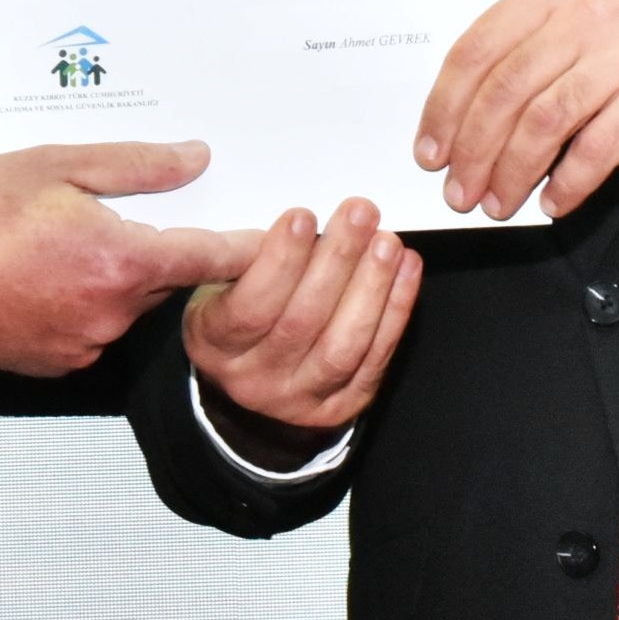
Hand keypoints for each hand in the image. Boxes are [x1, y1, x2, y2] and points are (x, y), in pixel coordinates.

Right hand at [0, 142, 259, 376]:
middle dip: (158, 247)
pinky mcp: (55, 364)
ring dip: (117, 274)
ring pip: (129, 304)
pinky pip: (93, 327)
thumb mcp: (57, 163)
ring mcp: (83, 345)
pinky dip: (85, 301)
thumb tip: (195, 160)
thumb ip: (137, 166)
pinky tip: (46, 272)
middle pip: (167, 279)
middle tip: (122, 210)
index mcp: (120, 261)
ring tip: (66, 236)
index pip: (211, 257)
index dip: (251, 246)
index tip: (286, 238)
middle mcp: (110, 315)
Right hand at [184, 199, 421, 462]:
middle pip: (303, 322)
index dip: (280, 261)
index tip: (304, 218)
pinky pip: (374, 359)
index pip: (250, 307)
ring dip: (372, 286)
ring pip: (343, 345)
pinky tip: (404, 270)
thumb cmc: (236, 310)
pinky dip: (395, 310)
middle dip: (337, 260)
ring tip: (387, 243)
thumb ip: (250, 257)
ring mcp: (298, 399)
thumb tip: (303, 222)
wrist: (249, 375)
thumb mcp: (222, 282)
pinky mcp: (339, 405)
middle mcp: (253, 380)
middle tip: (359, 214)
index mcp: (214, 343)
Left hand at [416, 0, 618, 222]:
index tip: (430, 148)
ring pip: (543, 122)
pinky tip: (553, 203)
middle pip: (506, 89)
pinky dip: (567, 184)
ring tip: (496, 202)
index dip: (446, 104)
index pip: (480, 46)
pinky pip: (593, 151)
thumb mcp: (578, 25)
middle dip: (473, 148)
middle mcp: (589, 13)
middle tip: (458, 189)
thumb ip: (524, 53)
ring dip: (512, 171)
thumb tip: (457, 121)